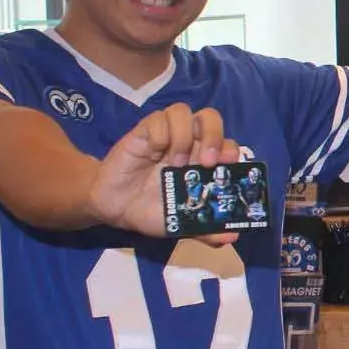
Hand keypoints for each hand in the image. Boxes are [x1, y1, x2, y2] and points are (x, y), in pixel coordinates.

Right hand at [85, 103, 242, 244]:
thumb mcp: (182, 225)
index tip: (227, 165)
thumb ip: (207, 230)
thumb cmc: (153, 211)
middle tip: (207, 161)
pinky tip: (154, 153)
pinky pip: (158, 118)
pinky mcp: (144, 132)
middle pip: (210, 118)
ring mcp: (166, 135)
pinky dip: (161, 134)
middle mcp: (188, 143)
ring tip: (177, 162)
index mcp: (202, 161)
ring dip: (185, 135)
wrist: (115, 209)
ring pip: (184, 112)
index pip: (226, 143)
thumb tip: (232, 237)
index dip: (230, 150)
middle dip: (214, 135)